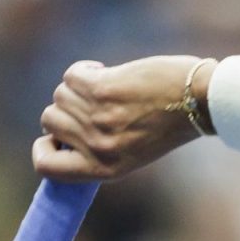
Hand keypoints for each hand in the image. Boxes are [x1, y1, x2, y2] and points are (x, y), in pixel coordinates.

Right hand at [33, 55, 206, 181]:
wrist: (196, 103)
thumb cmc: (166, 126)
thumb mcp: (130, 153)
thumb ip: (95, 149)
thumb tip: (59, 132)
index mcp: (102, 170)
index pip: (46, 168)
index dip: (43, 149)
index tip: (54, 138)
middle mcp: (96, 148)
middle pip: (49, 121)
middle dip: (65, 110)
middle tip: (91, 106)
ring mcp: (96, 118)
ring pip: (60, 96)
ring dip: (78, 88)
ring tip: (106, 90)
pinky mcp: (100, 90)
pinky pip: (70, 76)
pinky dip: (84, 70)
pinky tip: (105, 73)